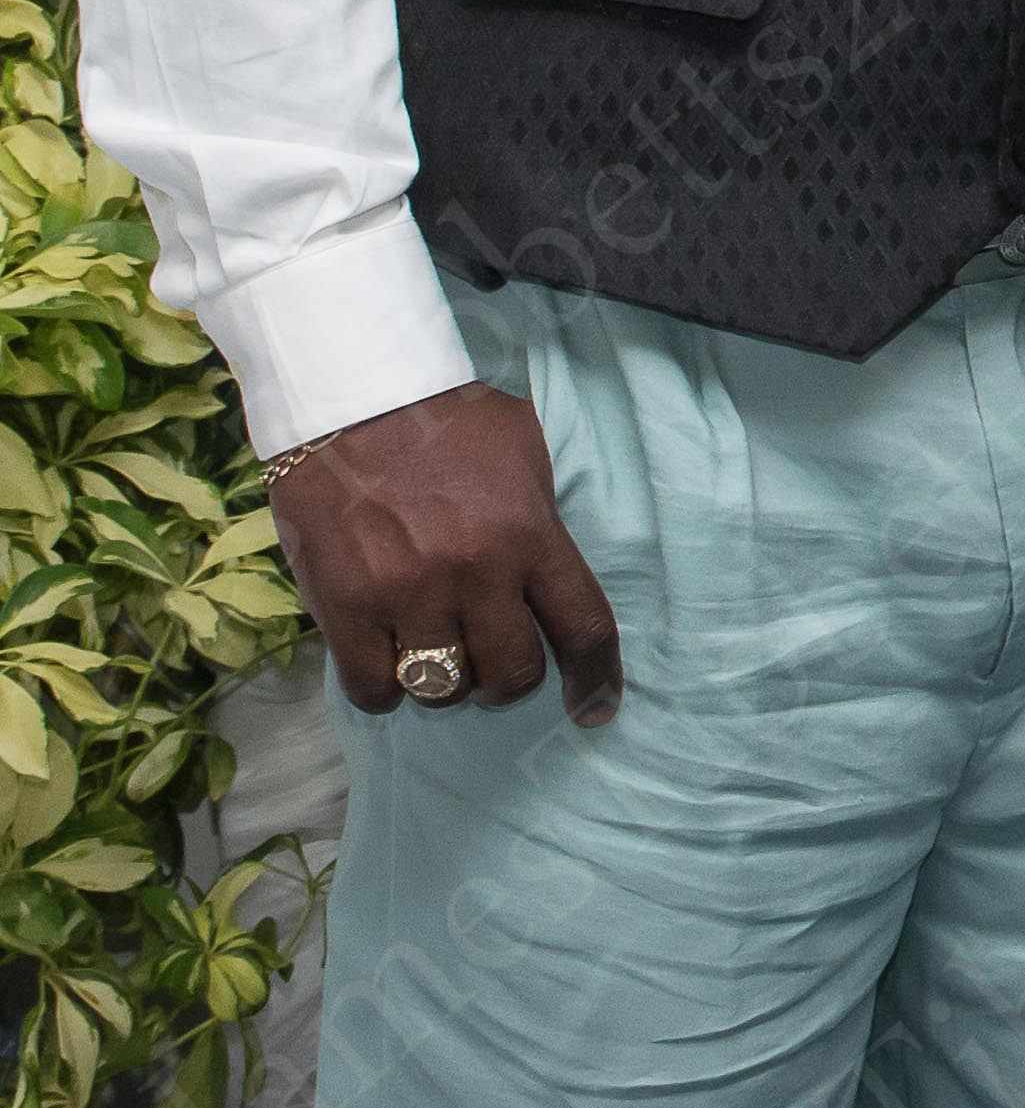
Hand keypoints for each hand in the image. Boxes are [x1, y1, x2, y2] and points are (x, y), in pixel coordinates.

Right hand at [270, 383, 622, 723]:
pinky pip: (373, 688)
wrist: (353, 397)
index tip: (594, 709)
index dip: (595, 679)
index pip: (583, 627)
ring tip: (436, 651)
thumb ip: (541, 520)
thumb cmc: (447, 421)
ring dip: (446, 681)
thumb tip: (549, 577)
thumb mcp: (524, 454)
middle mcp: (476, 573)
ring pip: (443, 688)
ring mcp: (408, 594)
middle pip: (512, 673)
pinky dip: (384, 687)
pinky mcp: (346, 607)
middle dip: (507, 679)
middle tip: (491, 661)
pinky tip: (387, 660)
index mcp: (531, 534)